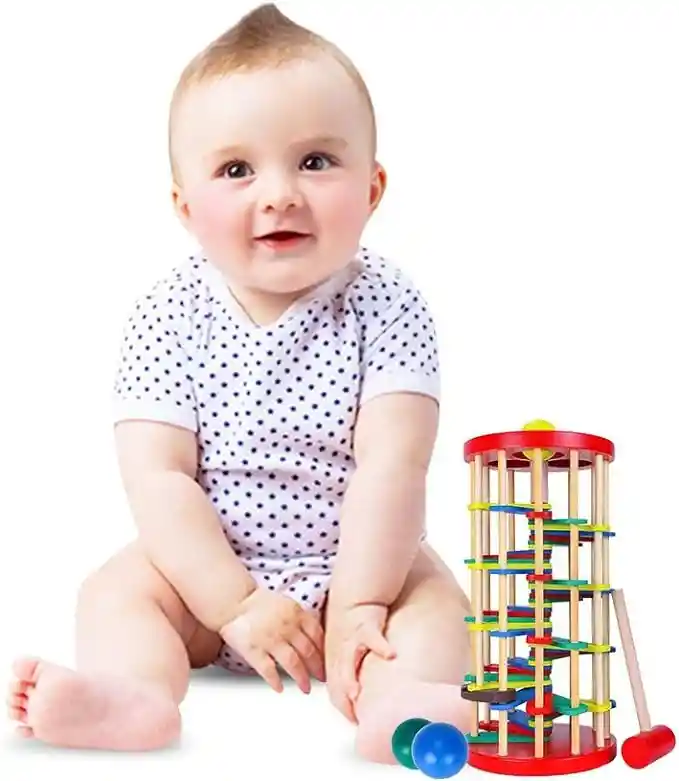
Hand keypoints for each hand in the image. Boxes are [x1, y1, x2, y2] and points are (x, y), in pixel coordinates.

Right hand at [219, 589, 324, 693]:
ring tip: (306, 688)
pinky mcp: (253, 649)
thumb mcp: (288, 604)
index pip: (317, 635)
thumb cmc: (261, 604)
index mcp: (297, 613)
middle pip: (308, 651)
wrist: (235, 601)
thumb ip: (302, 620)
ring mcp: (270, 639)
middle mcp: (286, 626)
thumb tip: (318, 639)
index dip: (324, 652)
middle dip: (317, 668)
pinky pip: (267, 669)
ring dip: (301, 678)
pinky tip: (280, 688)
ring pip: (292, 662)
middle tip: (321, 679)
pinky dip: (275, 680)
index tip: (328, 663)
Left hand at [325, 603, 396, 722]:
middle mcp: (340, 652)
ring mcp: (352, 639)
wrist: (354, 593)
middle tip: (355, 717)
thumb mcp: (343, 647)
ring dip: (350, 677)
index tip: (354, 720)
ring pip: (348, 661)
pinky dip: (380, 646)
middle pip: (337, 680)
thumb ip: (347, 669)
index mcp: (334, 659)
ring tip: (356, 693)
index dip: (342, 706)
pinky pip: (373, 637)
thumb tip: (357, 694)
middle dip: (344, 700)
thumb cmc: (352, 623)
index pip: (334, 689)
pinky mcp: (366, 626)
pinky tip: (390, 655)